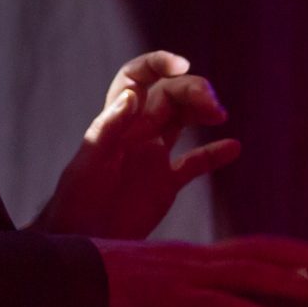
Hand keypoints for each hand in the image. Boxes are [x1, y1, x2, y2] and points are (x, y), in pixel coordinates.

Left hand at [37, 51, 242, 241]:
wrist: (81, 242)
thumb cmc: (75, 201)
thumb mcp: (88, 163)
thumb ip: (109, 129)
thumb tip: (132, 94)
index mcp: (116, 120)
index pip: (138, 77)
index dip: (159, 64)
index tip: (183, 65)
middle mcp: (137, 132)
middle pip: (170, 95)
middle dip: (193, 90)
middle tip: (213, 105)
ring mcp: (153, 156)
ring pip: (184, 120)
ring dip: (204, 112)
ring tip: (220, 115)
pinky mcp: (166, 184)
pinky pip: (195, 163)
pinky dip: (214, 154)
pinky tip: (233, 147)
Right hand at [89, 235, 307, 306]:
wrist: (69, 277)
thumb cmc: (104, 283)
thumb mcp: (155, 290)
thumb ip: (187, 299)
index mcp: (192, 258)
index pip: (249, 249)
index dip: (287, 252)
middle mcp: (194, 261)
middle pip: (258, 253)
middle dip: (302, 258)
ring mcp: (183, 278)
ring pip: (246, 275)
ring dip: (287, 284)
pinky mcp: (169, 299)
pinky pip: (215, 306)